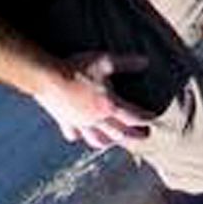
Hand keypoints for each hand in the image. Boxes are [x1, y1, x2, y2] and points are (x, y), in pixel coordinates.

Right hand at [32, 52, 153, 148]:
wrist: (48, 77)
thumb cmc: (77, 68)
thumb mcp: (105, 61)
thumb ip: (127, 62)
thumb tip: (146, 62)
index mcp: (109, 105)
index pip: (133, 116)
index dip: (146, 118)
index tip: (155, 120)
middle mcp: (96, 119)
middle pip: (119, 133)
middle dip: (133, 135)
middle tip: (144, 136)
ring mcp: (80, 123)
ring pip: (96, 139)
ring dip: (108, 142)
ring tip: (114, 142)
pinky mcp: (65, 122)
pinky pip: (74, 134)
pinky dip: (79, 137)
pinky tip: (80, 135)